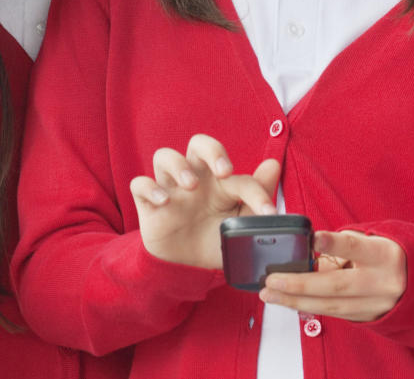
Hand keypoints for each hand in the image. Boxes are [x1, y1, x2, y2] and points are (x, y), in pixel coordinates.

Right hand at [130, 133, 279, 269]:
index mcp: (219, 182)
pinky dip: (148, 188)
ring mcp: (170, 189)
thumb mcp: (240, 223)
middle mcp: (195, 179)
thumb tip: (274, 165)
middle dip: (211, 150)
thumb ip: (256, 195)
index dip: (255, 190)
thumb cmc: (215, 239)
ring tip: (190, 186)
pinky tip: (163, 202)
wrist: (186, 269)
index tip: (268, 212)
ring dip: (178, 165)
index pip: (239, 174)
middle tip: (224, 171)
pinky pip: (139, 184)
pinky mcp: (149, 205)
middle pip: (197, 144)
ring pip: (164, 155)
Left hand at [259, 230, 406, 321]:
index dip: (334, 244)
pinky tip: (288, 301)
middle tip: (272, 280)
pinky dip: (308, 307)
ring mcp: (375, 305)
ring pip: (331, 307)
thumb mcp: (370, 242)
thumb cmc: (382, 254)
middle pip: (337, 286)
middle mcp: (382, 282)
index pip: (356, 247)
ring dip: (295, 301)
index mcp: (384, 255)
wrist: (413, 281)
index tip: (312, 238)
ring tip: (270, 294)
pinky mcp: (367, 318)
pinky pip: (333, 314)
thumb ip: (341, 246)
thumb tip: (305, 251)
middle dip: (300, 284)